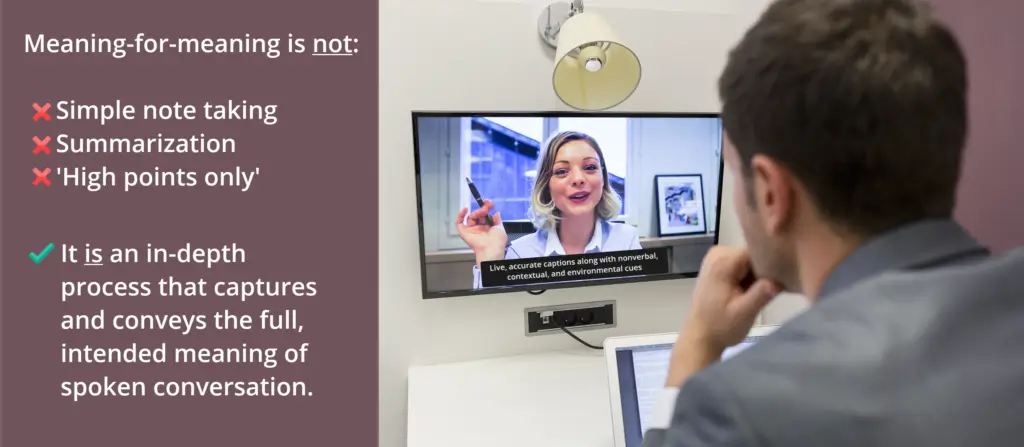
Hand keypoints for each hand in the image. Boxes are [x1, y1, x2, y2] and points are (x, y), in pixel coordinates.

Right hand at [455, 200, 507, 264]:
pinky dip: (460, 215)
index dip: (486, 208)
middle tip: (486, 207)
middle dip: (482, 209)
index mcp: (488, 228)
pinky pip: (459, 223)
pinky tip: (465, 210)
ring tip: (482, 212)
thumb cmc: (497, 242)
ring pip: (471, 217)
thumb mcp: (500, 228)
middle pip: (478, 215)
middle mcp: (479, 229)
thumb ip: (498, 220)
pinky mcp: (464, 232)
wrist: (491, 249)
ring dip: (476, 212)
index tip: (489, 203)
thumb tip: (496, 213)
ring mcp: (472, 230)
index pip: (485, 216)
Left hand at [666, 246, 780, 386]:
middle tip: (772, 290)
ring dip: (759, 275)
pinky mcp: (719, 266)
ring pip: (751, 260)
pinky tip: (753, 292)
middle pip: (754, 253)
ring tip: (763, 293)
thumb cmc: (721, 327)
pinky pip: (743, 265)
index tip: (782, 278)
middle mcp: (719, 252)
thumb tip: (779, 280)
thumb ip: (761, 294)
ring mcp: (717, 258)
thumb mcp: (744, 313)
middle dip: (765, 270)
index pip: (758, 249)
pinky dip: (751, 277)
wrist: (701, 337)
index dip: (772, 263)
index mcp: (723, 260)